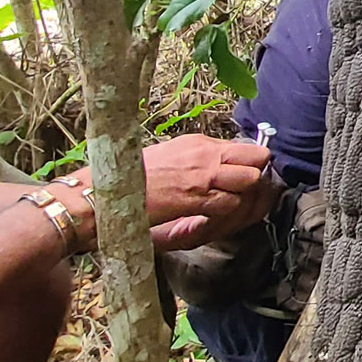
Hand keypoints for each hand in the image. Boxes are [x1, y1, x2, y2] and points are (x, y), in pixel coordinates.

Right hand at [79, 138, 282, 252]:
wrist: (103, 192)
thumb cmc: (131, 178)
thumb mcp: (171, 157)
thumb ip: (199, 159)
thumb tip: (222, 166)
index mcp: (199, 142)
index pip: (247, 148)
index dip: (252, 166)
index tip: (248, 179)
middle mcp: (205, 153)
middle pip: (258, 159)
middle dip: (258, 177)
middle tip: (247, 195)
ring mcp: (203, 174)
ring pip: (251, 181)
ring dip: (247, 198)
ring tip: (233, 209)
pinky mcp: (196, 197)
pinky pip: (232, 203)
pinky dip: (231, 215)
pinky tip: (217, 219)